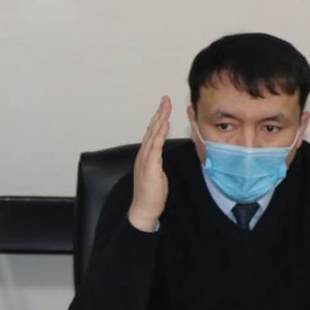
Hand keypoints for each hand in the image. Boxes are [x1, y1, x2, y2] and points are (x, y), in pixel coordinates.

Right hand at [128, 96, 170, 231]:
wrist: (143, 210)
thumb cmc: (151, 196)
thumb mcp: (157, 174)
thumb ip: (157, 162)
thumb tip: (160, 156)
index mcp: (145, 156)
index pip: (152, 134)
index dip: (158, 119)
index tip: (164, 107)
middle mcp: (143, 155)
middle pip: (151, 129)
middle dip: (159, 113)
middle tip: (165, 99)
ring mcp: (145, 160)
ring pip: (152, 134)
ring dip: (159, 119)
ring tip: (166, 106)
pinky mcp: (150, 167)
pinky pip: (155, 147)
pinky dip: (160, 134)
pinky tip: (165, 123)